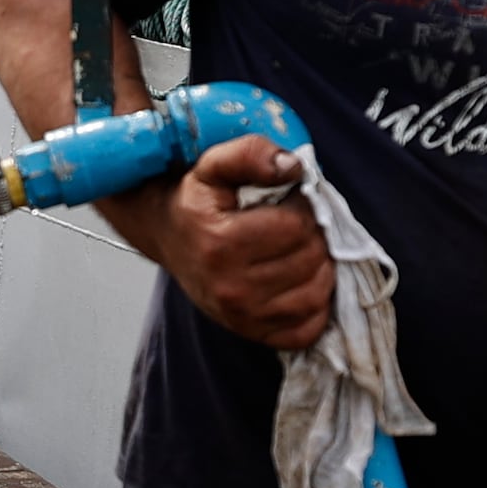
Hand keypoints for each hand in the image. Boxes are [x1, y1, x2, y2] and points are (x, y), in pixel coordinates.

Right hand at [150, 132, 333, 352]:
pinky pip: (308, 328)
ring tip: (298, 250)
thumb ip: (251, 153)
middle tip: (294, 225)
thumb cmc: (196, 201)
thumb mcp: (213, 164)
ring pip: (317, 292)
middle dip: (312, 235)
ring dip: (319, 267)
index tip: (289, 200)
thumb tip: (294, 167)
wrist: (168, 236)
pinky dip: (315, 305)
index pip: (297, 226)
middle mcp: (231, 288)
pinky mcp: (255, 334)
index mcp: (221, 245)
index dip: (303, 206)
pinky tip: (299, 281)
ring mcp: (244, 317)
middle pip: (311, 259)